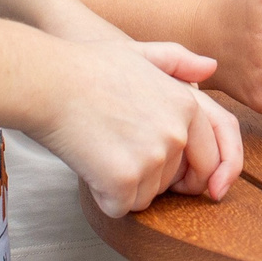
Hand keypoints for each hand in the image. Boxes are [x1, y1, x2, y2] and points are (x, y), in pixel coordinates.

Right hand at [32, 37, 244, 214]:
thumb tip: (211, 68)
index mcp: (188, 106)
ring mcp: (153, 159)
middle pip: (180, 180)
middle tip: (123, 154)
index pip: (214, 155)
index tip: (195, 189)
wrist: (47, 82)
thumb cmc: (87, 67)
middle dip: (157, 179)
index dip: (202, 174)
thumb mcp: (140, 52)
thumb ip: (179, 61)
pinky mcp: (124, 181)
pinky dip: (105, 198)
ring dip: (127, 186)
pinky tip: (89, 167)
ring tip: (101, 150)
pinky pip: (121, 208)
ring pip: (148, 196)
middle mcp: (178, 133)